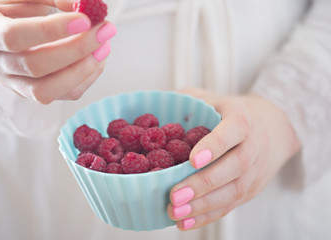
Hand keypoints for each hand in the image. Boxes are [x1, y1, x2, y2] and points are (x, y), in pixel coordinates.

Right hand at [0, 0, 115, 103]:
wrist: (2, 24)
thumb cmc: (13, 4)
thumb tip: (88, 9)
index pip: (12, 37)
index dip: (50, 30)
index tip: (84, 19)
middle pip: (35, 66)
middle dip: (76, 49)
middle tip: (104, 30)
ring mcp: (12, 82)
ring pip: (47, 91)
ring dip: (83, 70)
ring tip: (104, 47)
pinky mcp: (33, 92)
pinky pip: (63, 95)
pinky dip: (85, 78)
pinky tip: (97, 59)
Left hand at [167, 88, 300, 229]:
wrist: (271, 127)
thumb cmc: (228, 112)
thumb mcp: (210, 98)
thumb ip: (186, 99)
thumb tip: (153, 107)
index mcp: (242, 118)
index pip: (233, 131)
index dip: (214, 145)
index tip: (192, 160)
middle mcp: (253, 145)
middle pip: (234, 167)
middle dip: (204, 184)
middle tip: (175, 196)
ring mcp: (255, 170)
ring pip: (234, 192)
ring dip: (203, 206)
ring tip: (175, 212)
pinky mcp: (251, 189)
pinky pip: (231, 205)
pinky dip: (208, 216)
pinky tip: (185, 222)